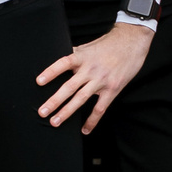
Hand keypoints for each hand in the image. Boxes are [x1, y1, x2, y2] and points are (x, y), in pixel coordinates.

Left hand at [38, 23, 152, 133]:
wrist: (132, 42)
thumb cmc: (109, 44)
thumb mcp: (89, 46)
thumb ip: (75, 54)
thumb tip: (58, 58)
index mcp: (82, 57)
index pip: (63, 63)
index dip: (51, 72)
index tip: (39, 82)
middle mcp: (90, 69)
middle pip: (69, 87)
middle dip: (54, 101)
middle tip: (42, 112)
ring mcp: (101, 80)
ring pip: (81, 99)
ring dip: (66, 112)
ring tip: (55, 122)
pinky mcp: (112, 89)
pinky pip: (100, 108)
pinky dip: (92, 120)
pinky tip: (84, 130)